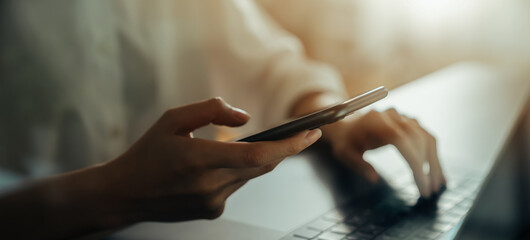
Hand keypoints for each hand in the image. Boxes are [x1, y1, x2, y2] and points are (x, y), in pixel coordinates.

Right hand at [101, 97, 321, 222]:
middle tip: (303, 133)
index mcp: (199, 159)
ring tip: (247, 143)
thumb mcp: (172, 119)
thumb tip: (245, 119)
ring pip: (249, 175)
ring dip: (254, 158)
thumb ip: (210, 111)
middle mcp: (210, 185)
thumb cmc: (146, 153)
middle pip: (262, 165)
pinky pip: (236, 186)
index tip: (312, 134)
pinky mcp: (212, 211)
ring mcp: (212, 202)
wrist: (124, 195)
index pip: (258, 155)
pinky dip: (235, 171)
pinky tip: (217, 166)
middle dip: (285, 148)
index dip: (290, 146)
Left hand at [323, 109, 445, 197]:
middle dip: (427, 167)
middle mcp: (393, 116)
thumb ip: (358, 165)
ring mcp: (404, 117)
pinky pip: (427, 137)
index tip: (421, 183)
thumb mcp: (344, 153)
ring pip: (427, 138)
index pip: (402, 140)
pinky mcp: (410, 122)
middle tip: (429, 191)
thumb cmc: (346, 140)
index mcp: (376, 122)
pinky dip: (434, 155)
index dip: (414, 162)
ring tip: (438, 185)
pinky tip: (438, 172)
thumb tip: (374, 179)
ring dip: (435, 162)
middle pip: (418, 139)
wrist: (348, 124)